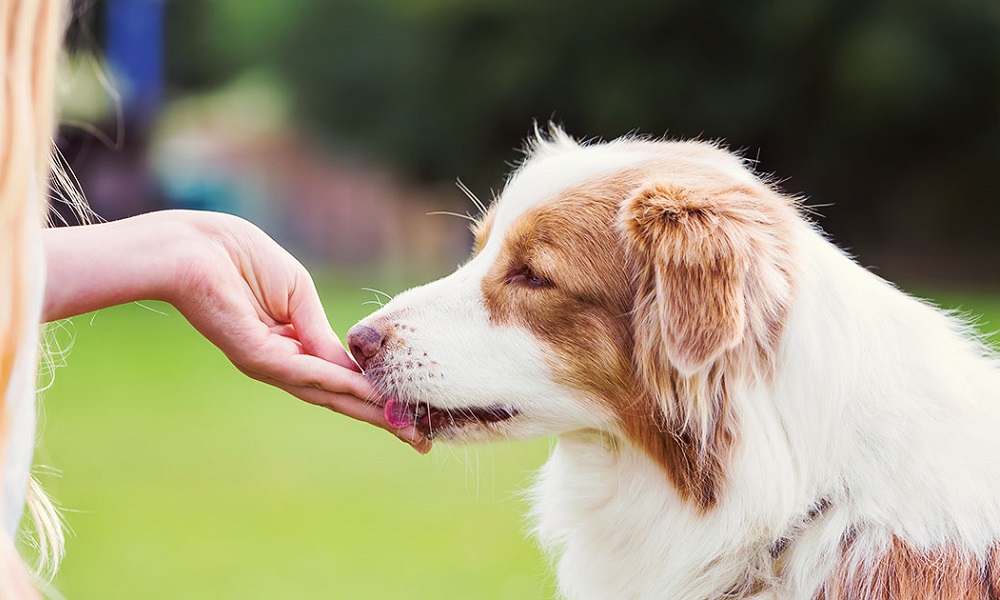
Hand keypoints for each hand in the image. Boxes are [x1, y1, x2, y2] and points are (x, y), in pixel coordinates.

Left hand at [43, 211, 430, 452]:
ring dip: (368, 410)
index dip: (375, 395)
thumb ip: (322, 332)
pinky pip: (305, 373)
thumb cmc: (240, 258)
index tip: (410, 413)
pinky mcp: (256, 356)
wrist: (192, 247)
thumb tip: (352, 366)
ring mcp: (268, 363)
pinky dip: (339, 383)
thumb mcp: (298, 294)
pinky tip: (368, 393)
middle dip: (380, 417)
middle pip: (338, 397)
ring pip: (326, 393)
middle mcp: (281, 363)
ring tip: (405, 426)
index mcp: (291, 346)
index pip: (339, 378)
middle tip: (419, 442)